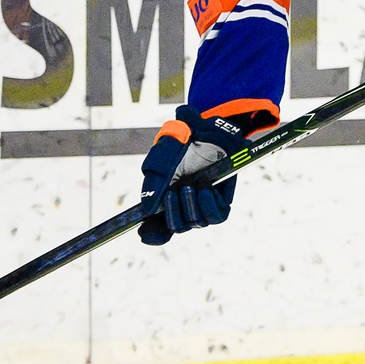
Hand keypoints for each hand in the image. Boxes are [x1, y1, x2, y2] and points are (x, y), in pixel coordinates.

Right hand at [137, 108, 246, 245]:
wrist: (209, 128)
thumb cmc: (182, 143)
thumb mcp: (162, 159)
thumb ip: (153, 183)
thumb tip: (147, 211)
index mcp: (165, 201)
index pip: (158, 229)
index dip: (152, 234)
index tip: (143, 231)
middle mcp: (184, 207)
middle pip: (177, 228)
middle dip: (173, 212)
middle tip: (173, 191)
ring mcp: (203, 206)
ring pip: (196, 223)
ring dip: (191, 205)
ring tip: (190, 185)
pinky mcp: (222, 202)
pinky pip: (217, 216)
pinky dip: (209, 205)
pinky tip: (205, 188)